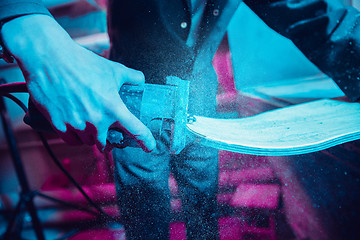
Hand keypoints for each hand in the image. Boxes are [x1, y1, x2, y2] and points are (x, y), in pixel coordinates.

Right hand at [1, 14, 155, 151]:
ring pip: (88, 141)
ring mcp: (76, 124)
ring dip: (90, 136)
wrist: (51, 59)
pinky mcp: (59, 125)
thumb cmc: (83, 63)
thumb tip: (141, 79)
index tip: (149, 147)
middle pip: (106, 143)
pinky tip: (75, 126)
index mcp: (113, 107)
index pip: (135, 130)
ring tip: (88, 124)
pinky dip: (75, 136)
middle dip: (107, 140)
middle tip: (105, 132)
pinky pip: (71, 140)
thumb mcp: (113, 69)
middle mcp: (96, 120)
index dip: (145, 140)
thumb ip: (131, 77)